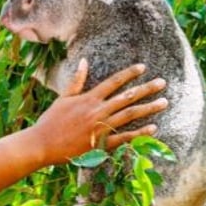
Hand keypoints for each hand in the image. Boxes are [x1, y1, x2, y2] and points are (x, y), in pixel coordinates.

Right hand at [0, 59, 166, 201]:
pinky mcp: (101, 143)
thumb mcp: (63, 99)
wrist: (42, 144)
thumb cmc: (50, 121)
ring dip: (148, 108)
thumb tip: (83, 61)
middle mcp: (97, 110)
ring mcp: (100, 127)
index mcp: (88, 98)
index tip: (143, 67)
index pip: (113, 82)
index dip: (129, 74)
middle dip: (146, 88)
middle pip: (127, 97)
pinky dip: (139, 133)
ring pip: (129, 115)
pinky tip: (154, 128)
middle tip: (163, 83)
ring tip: (164, 102)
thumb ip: (76, 81)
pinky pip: (124, 137)